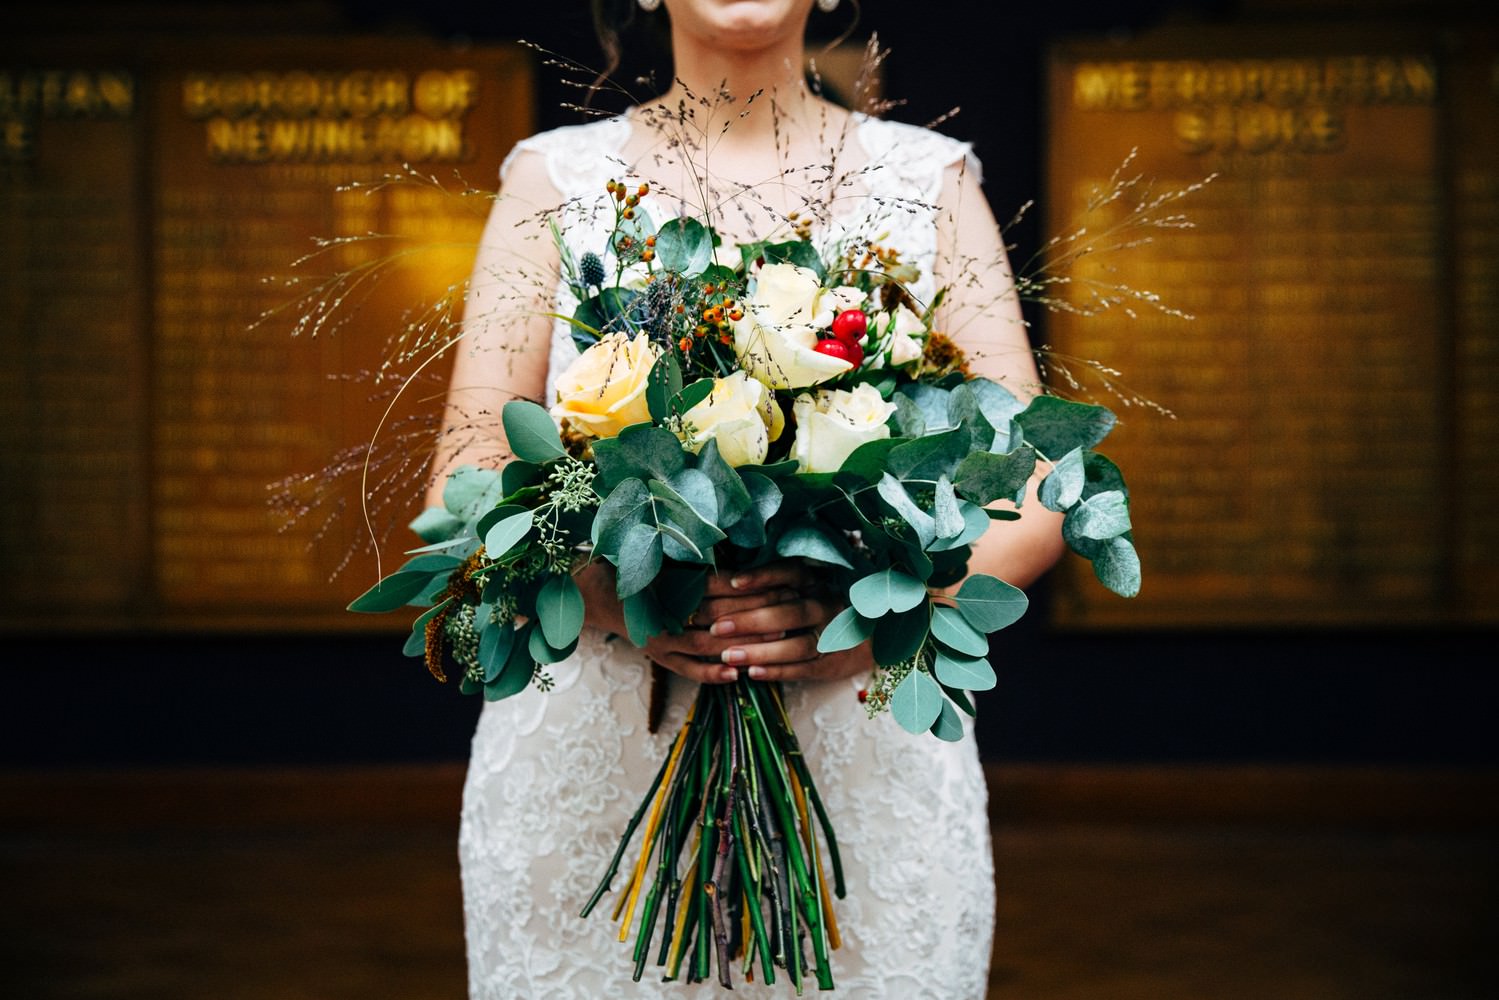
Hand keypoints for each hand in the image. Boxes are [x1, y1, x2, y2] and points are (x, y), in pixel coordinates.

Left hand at [698, 560, 873, 685]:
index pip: (791, 574)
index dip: (763, 577)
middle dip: (751, 620)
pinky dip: (778, 671)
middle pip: (789, 612)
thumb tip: (726, 582)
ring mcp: (833, 636)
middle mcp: (827, 606)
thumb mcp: (807, 587)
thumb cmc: (823, 607)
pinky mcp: (832, 663)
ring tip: (728, 656)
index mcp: (818, 582)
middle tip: (717, 627)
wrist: (873, 636)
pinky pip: (804, 669)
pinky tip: (752, 673)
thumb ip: (776, 583)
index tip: (734, 582)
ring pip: (797, 645)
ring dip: (761, 651)